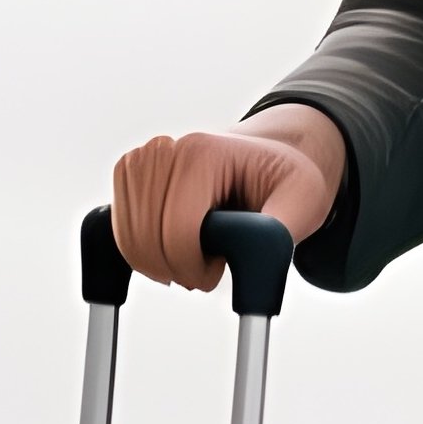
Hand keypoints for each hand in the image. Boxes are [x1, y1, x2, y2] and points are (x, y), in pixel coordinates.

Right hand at [110, 104, 346, 290]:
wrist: (266, 155)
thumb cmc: (285, 179)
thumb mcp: (302, 201)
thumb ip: (277, 233)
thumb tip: (254, 259)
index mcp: (204, 153)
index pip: (178, 230)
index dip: (194, 268)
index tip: (217, 274)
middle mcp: (168, 149)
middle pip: (146, 236)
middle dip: (174, 269)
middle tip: (206, 272)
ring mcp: (144, 158)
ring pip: (127, 235)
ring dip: (155, 262)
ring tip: (193, 257)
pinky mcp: (131, 173)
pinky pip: (120, 227)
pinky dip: (139, 249)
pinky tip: (169, 248)